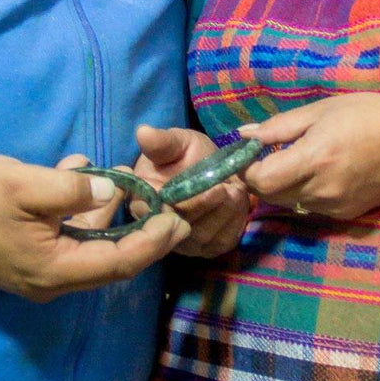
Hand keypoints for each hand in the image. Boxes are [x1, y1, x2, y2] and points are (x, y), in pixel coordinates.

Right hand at [0, 151, 189, 301]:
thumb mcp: (24, 184)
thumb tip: (112, 192)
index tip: (179, 217)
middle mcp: (51, 282)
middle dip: (141, 230)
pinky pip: (68, 241)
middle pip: (111, 261)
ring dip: (108, 215)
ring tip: (122, 177)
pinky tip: (80, 175)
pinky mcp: (27, 260)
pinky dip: (82, 214)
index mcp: (54, 270)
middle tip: (169, 203)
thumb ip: (73, 190)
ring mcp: (37, 274)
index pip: (120, 262)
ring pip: (90, 248)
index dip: (154, 241)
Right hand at [132, 124, 251, 258]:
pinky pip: (222, 241)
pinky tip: (237, 202)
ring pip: (205, 236)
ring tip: (234, 188)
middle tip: (226, 185)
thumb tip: (142, 132)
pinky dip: (235, 221)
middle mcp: (160, 230)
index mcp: (144, 203)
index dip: (188, 204)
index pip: (161, 214)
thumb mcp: (176, 143)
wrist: (211, 167)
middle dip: (210, 205)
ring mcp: (185, 243)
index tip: (212, 187)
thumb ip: (161, 142)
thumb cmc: (187, 155)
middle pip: (185, 227)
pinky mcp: (207, 248)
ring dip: (225, 211)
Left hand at [239, 94, 379, 219]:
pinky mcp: (345, 216)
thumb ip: (281, 126)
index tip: (250, 152)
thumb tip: (244, 134)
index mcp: (314, 159)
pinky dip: (304, 192)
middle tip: (270, 154)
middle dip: (262, 176)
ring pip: (288, 203)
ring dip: (282, 185)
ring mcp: (334, 207)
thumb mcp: (323, 109)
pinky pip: (310, 207)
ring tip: (298, 160)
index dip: (247, 168)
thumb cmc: (371, 115)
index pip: (261, 180)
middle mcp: (321, 189)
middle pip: (270, 195)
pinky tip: (320, 172)